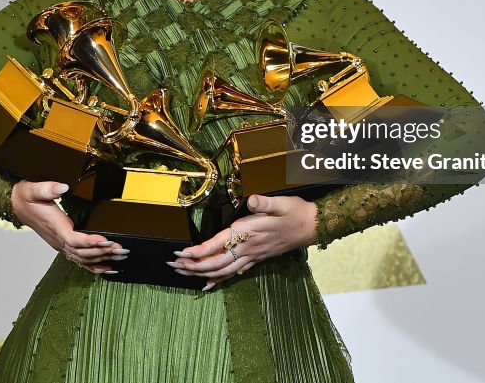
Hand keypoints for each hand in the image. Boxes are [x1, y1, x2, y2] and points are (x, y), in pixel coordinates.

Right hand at [10, 180, 127, 274]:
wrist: (17, 205)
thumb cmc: (26, 197)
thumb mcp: (33, 189)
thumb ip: (47, 188)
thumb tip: (62, 187)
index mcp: (55, 226)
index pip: (73, 239)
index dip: (89, 242)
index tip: (105, 239)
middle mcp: (59, 239)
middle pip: (82, 252)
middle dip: (103, 252)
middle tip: (122, 249)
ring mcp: (61, 244)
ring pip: (83, 258)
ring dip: (103, 259)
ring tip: (121, 257)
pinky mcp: (63, 245)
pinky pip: (79, 260)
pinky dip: (94, 266)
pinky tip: (108, 268)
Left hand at [167, 194, 316, 290]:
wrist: (312, 226)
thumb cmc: (295, 212)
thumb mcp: (281, 203)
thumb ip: (265, 203)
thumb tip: (252, 200)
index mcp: (249, 232)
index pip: (219, 244)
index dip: (200, 250)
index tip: (182, 252)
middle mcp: (248, 247)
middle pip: (216, 262)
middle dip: (193, 265)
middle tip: (173, 265)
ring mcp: (252, 255)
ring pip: (223, 270)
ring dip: (201, 273)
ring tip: (182, 273)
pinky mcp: (257, 259)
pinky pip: (234, 272)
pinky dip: (219, 279)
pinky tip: (208, 284)